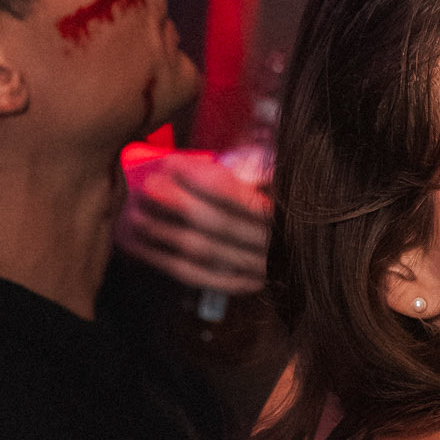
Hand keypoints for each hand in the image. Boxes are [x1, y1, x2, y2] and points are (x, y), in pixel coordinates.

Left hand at [117, 147, 269, 294]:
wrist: (305, 246)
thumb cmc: (278, 195)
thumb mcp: (279, 170)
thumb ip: (254, 160)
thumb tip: (222, 155)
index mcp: (284, 209)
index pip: (231, 192)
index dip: (197, 175)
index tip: (170, 162)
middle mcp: (273, 242)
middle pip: (213, 221)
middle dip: (173, 202)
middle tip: (146, 186)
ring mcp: (260, 268)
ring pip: (202, 250)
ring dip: (163, 231)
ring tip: (135, 213)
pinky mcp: (245, 284)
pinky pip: (197, 276)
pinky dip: (163, 260)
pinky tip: (138, 245)